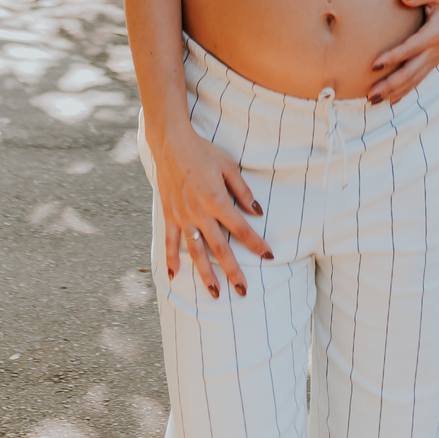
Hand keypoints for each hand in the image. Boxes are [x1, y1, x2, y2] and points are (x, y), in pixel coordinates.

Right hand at [152, 125, 272, 297]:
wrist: (171, 144)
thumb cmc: (203, 152)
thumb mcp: (229, 166)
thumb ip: (243, 191)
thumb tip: (258, 212)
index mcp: (217, 201)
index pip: (241, 229)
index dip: (256, 244)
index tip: (269, 256)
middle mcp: (200, 214)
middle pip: (220, 249)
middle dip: (233, 272)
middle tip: (243, 291)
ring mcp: (183, 217)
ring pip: (196, 252)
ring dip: (206, 274)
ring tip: (214, 293)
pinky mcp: (169, 215)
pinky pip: (170, 242)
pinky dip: (171, 259)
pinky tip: (174, 276)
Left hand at [367, 0, 438, 104]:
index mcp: (435, 33)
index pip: (411, 48)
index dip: (394, 57)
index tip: (375, 64)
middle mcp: (435, 50)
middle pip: (411, 71)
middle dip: (390, 84)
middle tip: (370, 93)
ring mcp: (435, 57)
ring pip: (414, 79)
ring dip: (394, 91)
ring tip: (374, 100)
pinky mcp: (434, 60)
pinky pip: (419, 78)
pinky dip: (406, 90)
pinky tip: (392, 100)